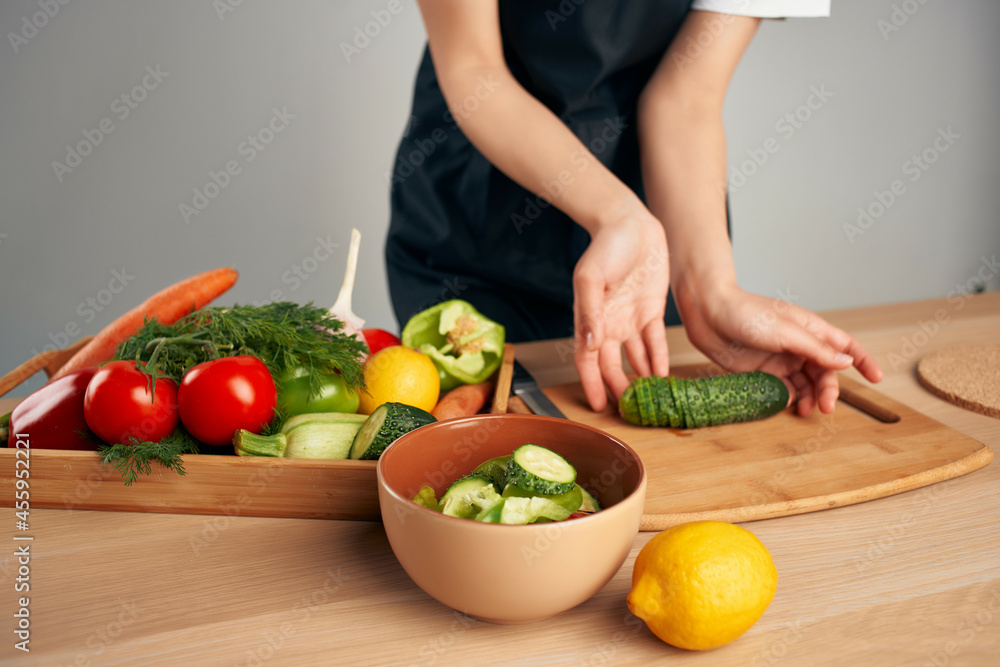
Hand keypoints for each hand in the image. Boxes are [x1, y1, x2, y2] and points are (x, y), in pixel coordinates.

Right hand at [573, 208, 670, 411]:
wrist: (630, 223)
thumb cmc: (605, 246)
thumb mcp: (591, 276)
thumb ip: (589, 310)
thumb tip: (590, 343)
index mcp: (590, 318)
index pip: (588, 359)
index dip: (591, 383)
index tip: (596, 406)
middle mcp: (609, 324)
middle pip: (612, 366)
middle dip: (617, 389)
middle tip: (627, 412)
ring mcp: (631, 319)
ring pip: (634, 359)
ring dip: (638, 379)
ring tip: (647, 401)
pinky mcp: (651, 310)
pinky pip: (655, 342)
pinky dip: (658, 360)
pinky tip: (663, 376)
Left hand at [675, 281, 882, 414]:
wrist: (707, 314)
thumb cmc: (747, 314)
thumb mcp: (787, 332)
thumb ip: (817, 349)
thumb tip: (846, 362)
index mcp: (810, 329)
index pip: (845, 345)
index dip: (863, 361)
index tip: (877, 378)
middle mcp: (798, 345)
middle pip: (824, 372)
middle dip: (829, 390)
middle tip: (826, 407)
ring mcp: (780, 359)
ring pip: (804, 383)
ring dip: (809, 398)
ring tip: (804, 410)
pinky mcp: (760, 371)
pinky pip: (781, 389)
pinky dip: (786, 398)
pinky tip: (785, 403)